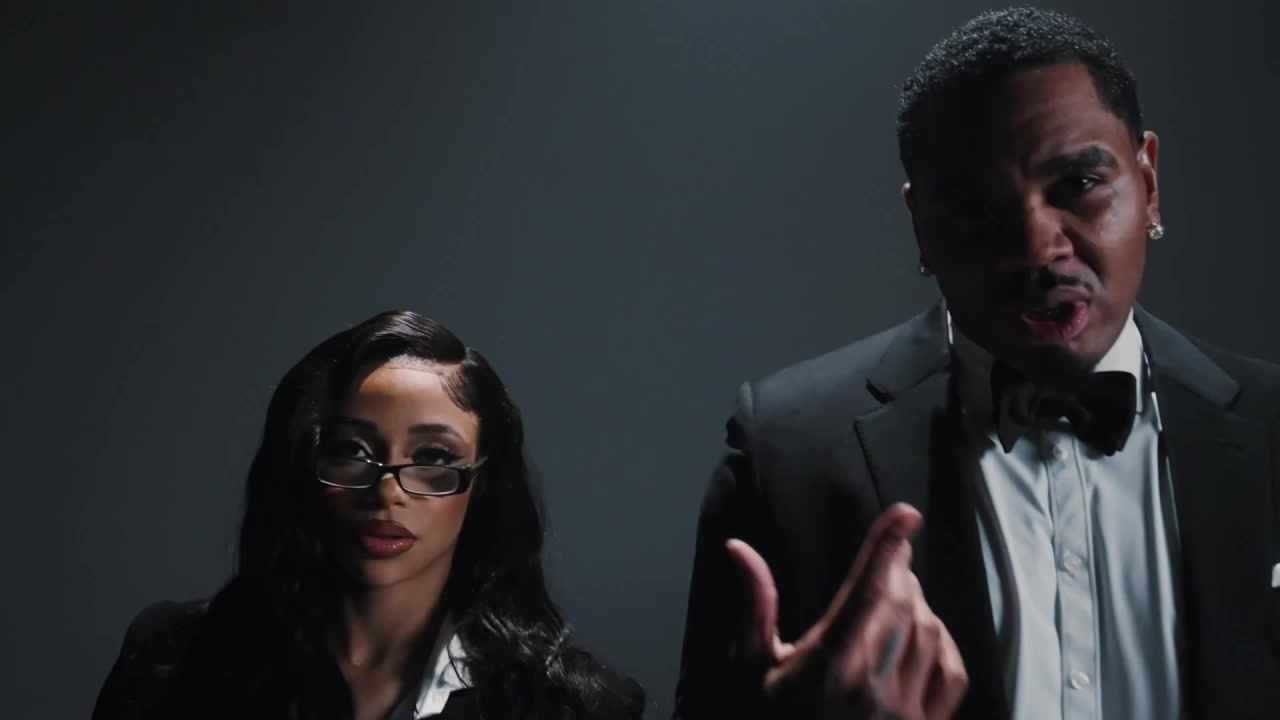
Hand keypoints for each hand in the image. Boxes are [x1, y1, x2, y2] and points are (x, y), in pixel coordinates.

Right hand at [727, 504, 967, 718]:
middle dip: (897, 571)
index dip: (889, 545)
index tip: (907, 513)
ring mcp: (908, 712)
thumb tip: (739, 548)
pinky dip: (939, 641)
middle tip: (886, 562)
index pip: (869, 590)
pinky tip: (918, 638)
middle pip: (904, 602)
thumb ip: (754, 607)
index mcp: (831, 668)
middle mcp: (875, 688)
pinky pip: (951, 668)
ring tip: (892, 602)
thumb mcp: (751, 672)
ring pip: (930, 630)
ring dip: (917, 604)